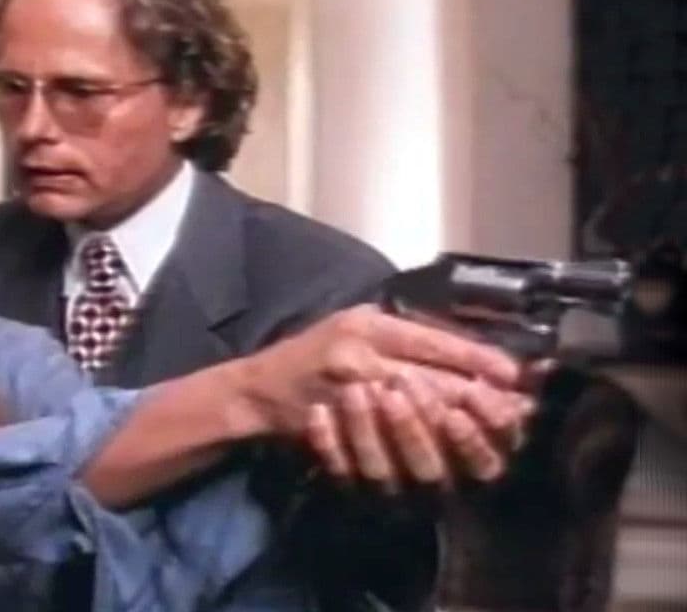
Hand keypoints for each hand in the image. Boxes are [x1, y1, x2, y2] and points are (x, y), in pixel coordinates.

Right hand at [241, 304, 530, 487]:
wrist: (258, 388)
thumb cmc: (313, 351)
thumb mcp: (357, 322)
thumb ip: (406, 333)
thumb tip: (468, 351)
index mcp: (367, 326)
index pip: (434, 341)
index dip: (478, 358)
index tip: (514, 372)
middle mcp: (358, 356)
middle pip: (433, 379)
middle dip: (478, 396)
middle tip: (515, 407)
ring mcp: (346, 396)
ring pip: (416, 416)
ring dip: (455, 425)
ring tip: (486, 429)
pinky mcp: (340, 430)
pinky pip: (389, 443)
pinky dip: (421, 448)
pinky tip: (446, 451)